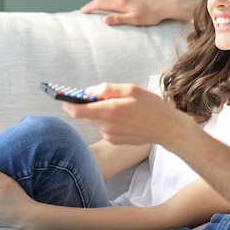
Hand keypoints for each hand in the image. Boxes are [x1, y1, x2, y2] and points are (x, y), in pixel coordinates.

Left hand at [63, 83, 199, 149]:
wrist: (167, 129)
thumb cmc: (152, 107)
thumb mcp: (132, 89)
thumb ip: (108, 89)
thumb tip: (90, 91)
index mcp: (110, 111)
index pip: (77, 110)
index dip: (67, 103)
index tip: (62, 96)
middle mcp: (107, 126)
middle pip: (84, 116)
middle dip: (83, 105)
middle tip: (87, 95)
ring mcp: (110, 135)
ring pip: (95, 120)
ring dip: (97, 112)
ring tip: (115, 104)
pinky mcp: (114, 140)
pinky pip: (103, 127)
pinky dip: (106, 119)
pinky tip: (122, 115)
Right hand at [80, 0, 194, 25]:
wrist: (165, 6)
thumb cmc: (151, 15)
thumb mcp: (135, 20)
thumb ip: (119, 19)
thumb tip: (104, 20)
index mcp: (121, 2)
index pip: (101, 3)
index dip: (90, 7)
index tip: (81, 12)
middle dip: (91, 4)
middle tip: (83, 11)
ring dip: (99, 3)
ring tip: (92, 9)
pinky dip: (107, 2)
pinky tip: (108, 7)